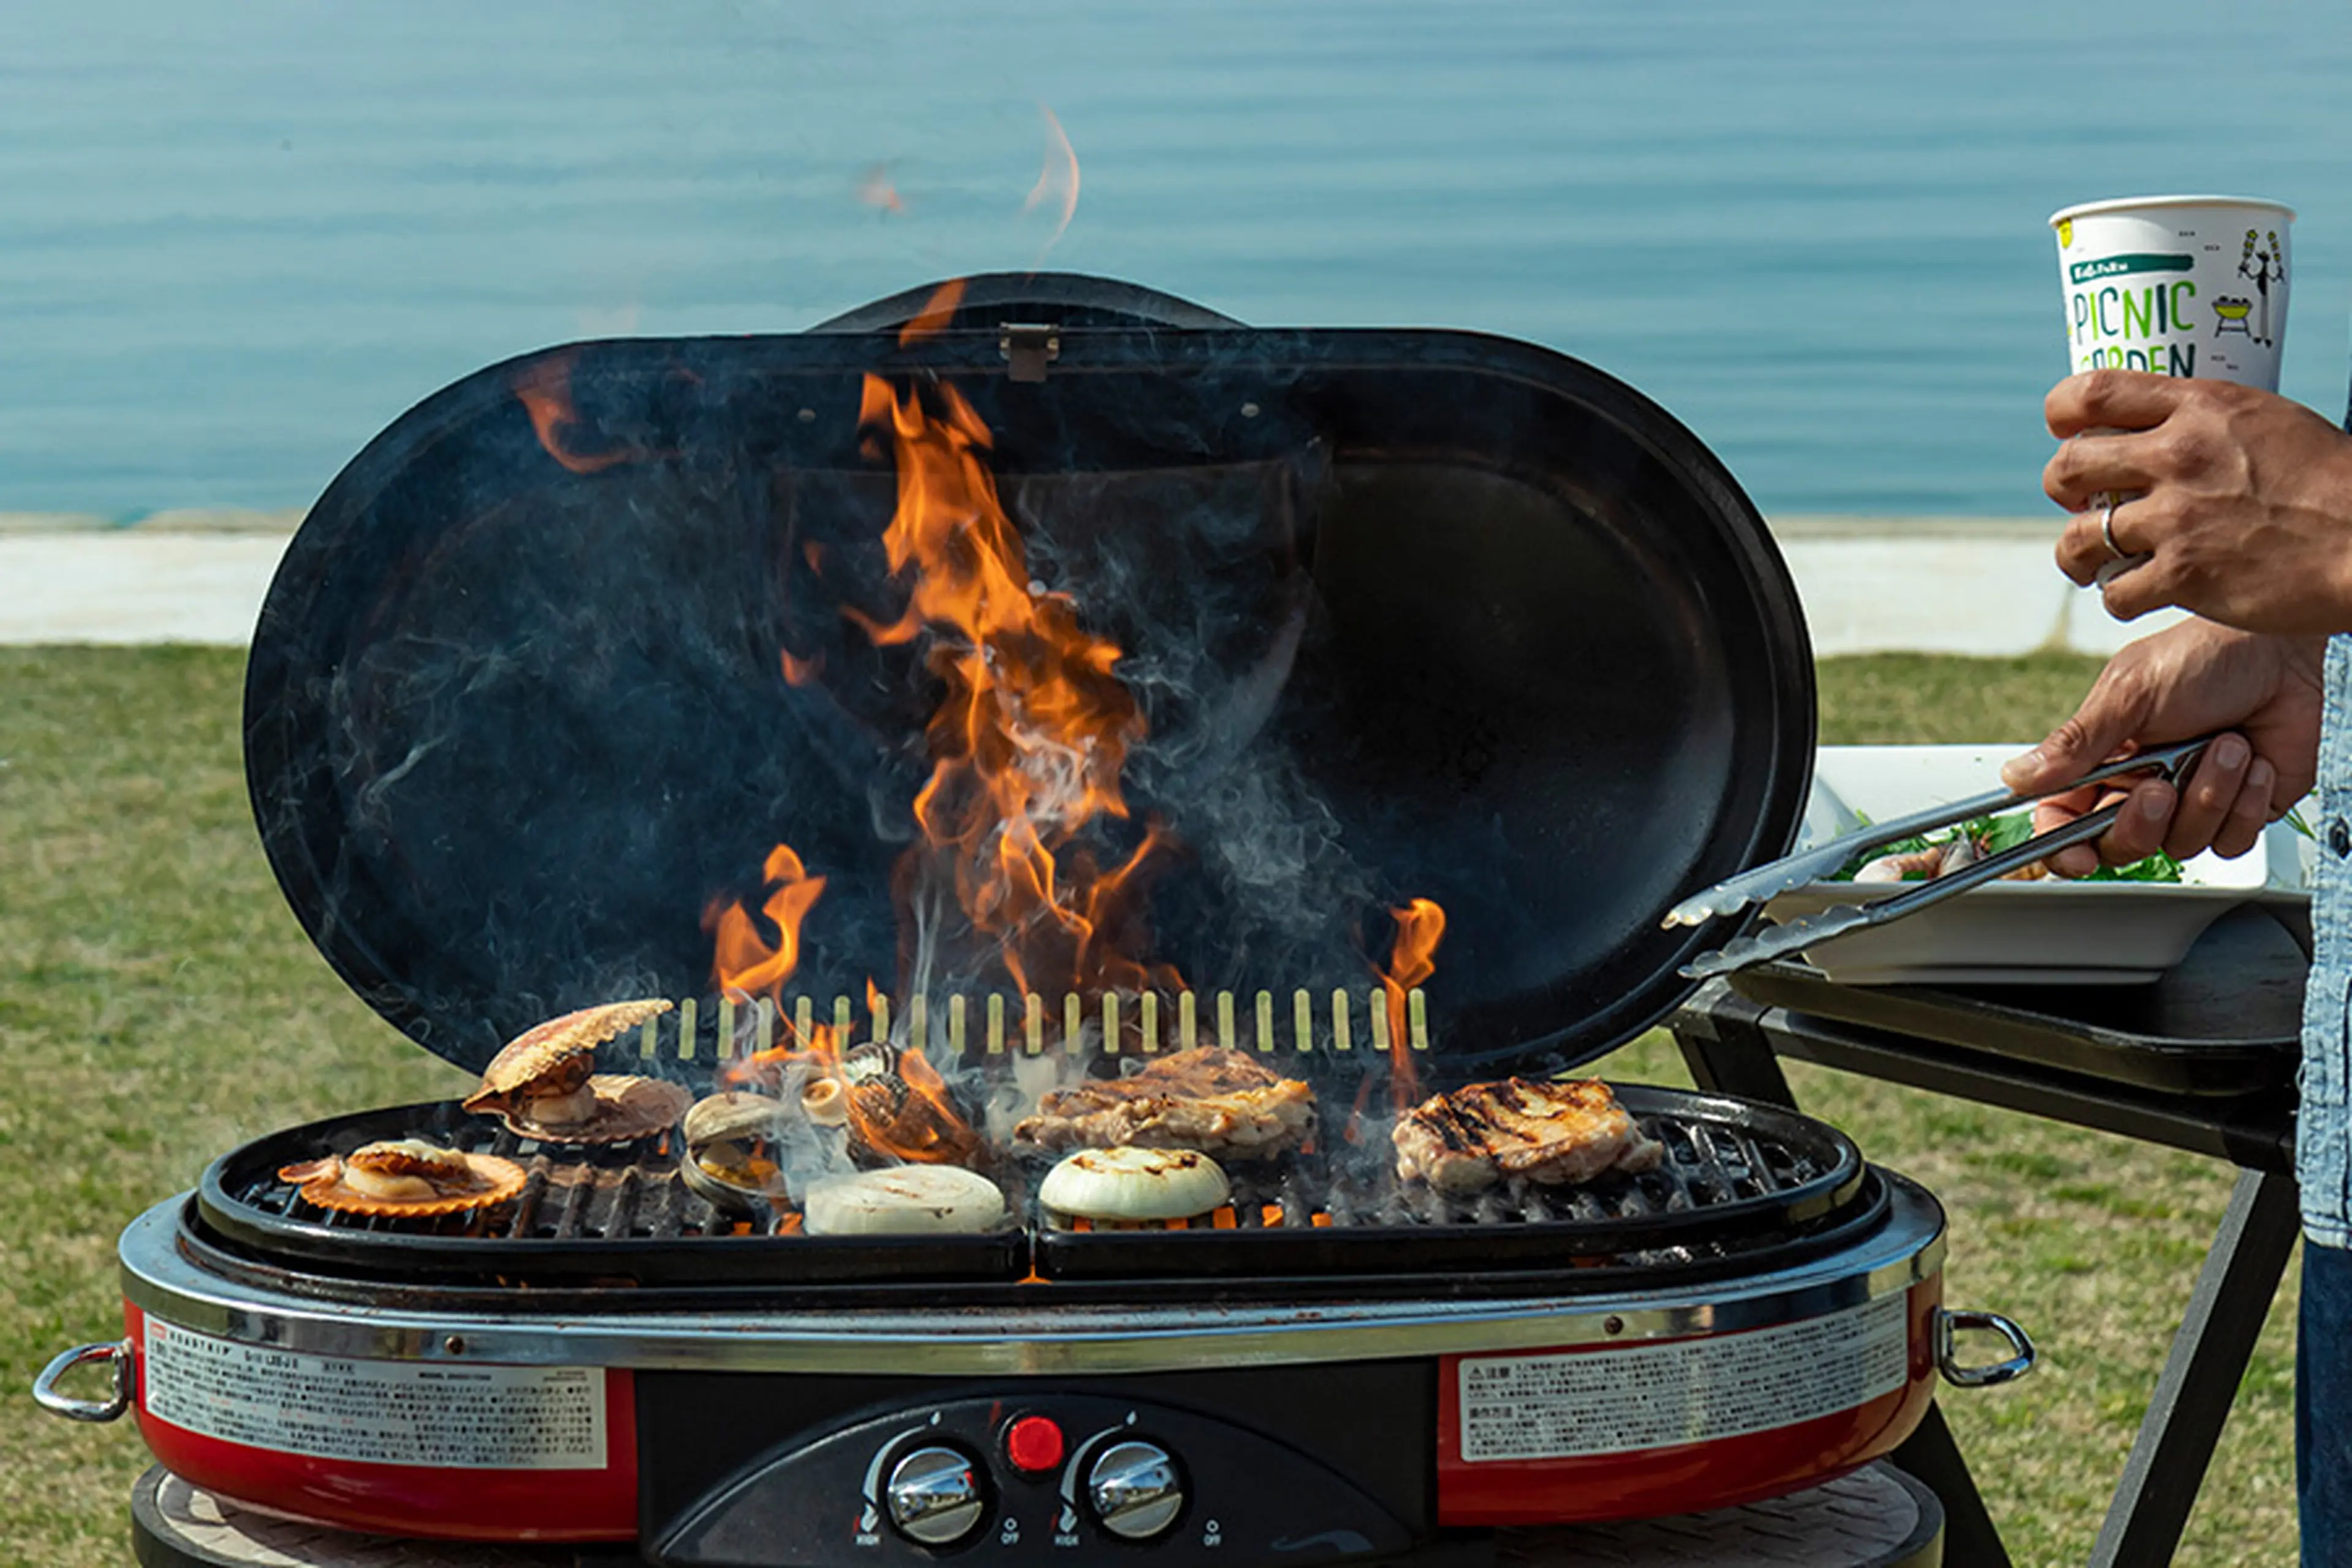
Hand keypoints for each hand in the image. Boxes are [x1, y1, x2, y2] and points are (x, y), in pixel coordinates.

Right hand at [1998, 618, 2323, 874]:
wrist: (2291, 658)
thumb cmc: (2208, 657)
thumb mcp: (2130, 693)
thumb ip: (2074, 743)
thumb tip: (2016, 776)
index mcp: (2104, 757)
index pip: (2064, 818)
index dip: (2062, 845)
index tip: (2075, 854)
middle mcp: (2144, 785)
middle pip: (2119, 845)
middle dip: (2140, 822)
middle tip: (2159, 788)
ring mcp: (2192, 801)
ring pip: (2180, 844)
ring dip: (2207, 795)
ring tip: (2226, 745)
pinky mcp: (2240, 812)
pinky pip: (2230, 842)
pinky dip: (2245, 804)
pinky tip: (2253, 763)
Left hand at [2043, 371, 2351, 632]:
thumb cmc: (2329, 481)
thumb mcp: (2265, 421)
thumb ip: (2203, 423)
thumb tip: (2150, 429)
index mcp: (2199, 407)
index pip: (2093, 392)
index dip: (2062, 414)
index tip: (2065, 432)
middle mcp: (2179, 457)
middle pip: (2069, 466)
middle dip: (2061, 489)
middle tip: (2080, 505)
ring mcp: (2178, 518)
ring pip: (2078, 538)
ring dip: (2076, 555)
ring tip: (2090, 562)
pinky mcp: (2185, 576)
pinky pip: (2114, 592)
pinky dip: (2117, 598)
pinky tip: (2136, 595)